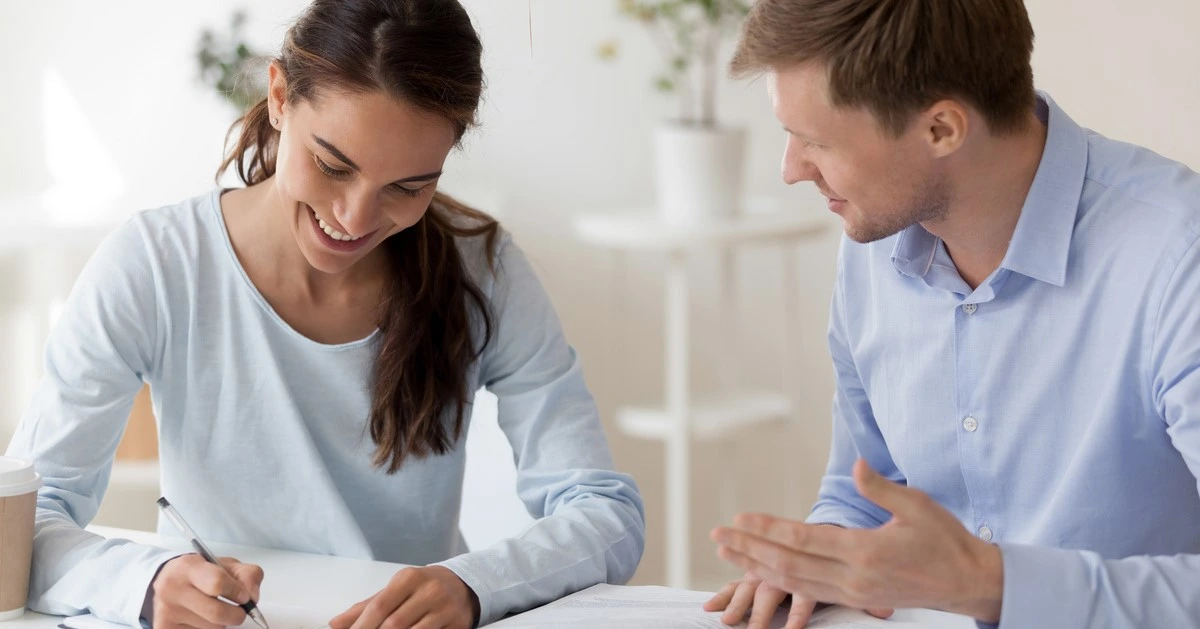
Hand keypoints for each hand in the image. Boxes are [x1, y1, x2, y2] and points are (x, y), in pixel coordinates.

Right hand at [150, 554, 264, 628]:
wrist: (165, 582)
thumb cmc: (200, 573)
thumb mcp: (225, 565)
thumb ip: (247, 574)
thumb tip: (252, 597)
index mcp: (188, 567)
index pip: (218, 583)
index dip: (237, 592)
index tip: (244, 596)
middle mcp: (172, 589)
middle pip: (217, 612)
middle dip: (236, 615)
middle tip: (239, 611)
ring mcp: (166, 611)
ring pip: (211, 628)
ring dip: (221, 623)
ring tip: (213, 609)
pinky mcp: (164, 628)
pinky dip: (208, 628)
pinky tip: (201, 617)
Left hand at [330, 566, 478, 628]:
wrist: (464, 586)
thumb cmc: (423, 588)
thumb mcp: (396, 589)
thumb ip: (366, 607)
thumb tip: (335, 623)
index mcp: (409, 578)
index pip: (379, 605)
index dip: (362, 626)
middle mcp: (430, 590)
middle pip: (394, 624)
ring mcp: (446, 609)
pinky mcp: (458, 625)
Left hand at [712, 459, 1003, 621]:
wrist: (968, 581)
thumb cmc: (945, 539)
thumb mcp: (917, 505)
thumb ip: (880, 487)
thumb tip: (855, 465)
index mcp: (865, 552)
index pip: (803, 539)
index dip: (767, 529)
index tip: (739, 518)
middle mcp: (853, 578)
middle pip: (787, 565)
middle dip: (748, 549)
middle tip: (717, 536)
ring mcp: (852, 593)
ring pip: (792, 583)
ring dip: (756, 567)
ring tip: (728, 554)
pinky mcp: (855, 600)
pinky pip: (807, 593)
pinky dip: (779, 582)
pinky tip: (762, 573)